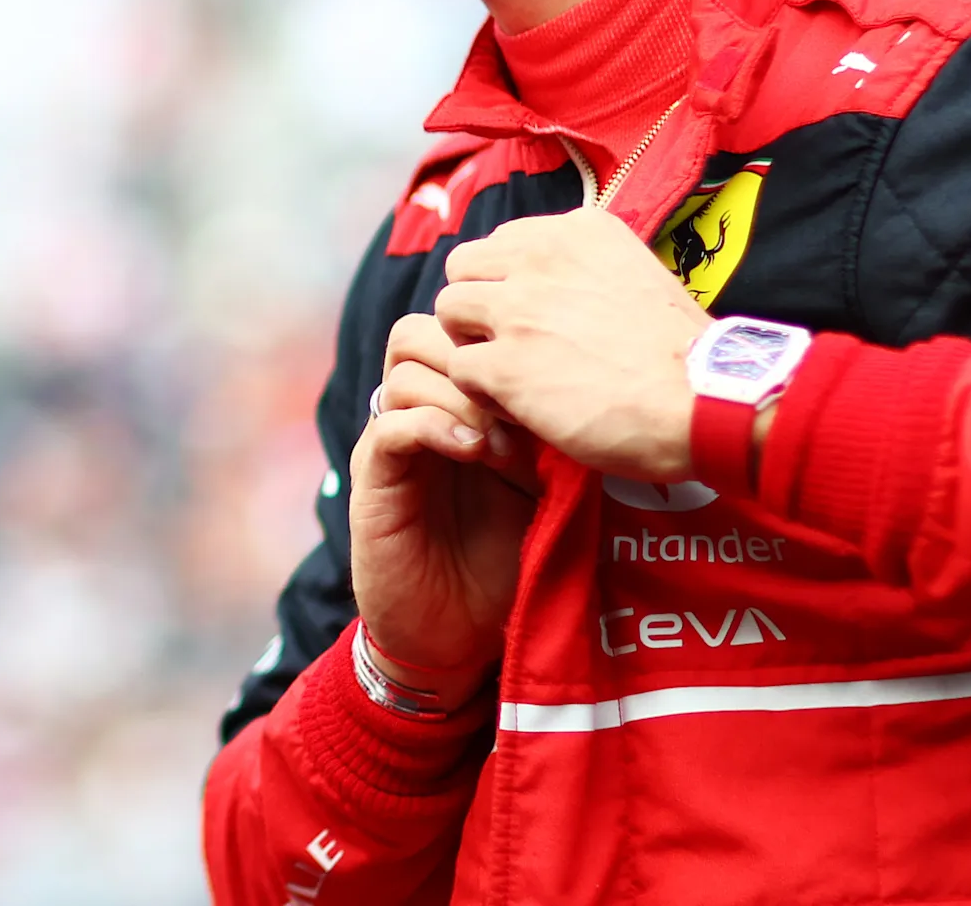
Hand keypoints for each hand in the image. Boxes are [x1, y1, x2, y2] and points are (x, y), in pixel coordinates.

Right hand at [348, 324, 537, 689]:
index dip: (500, 343)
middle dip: (474, 355)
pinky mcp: (375, 481)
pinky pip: (391, 425)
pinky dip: (434, 426)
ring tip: (501, 443)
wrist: (456, 638)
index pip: (461, 333)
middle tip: (519, 405)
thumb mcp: (544, 492)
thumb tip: (595, 393)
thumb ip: (551, 440)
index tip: (548, 385)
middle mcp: (420, 414)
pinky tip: (474, 454)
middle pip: (422, 331)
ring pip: (405, 367)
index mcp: (458, 407)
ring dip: (461, 394)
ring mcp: (393, 443)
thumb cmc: (506, 566)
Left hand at [430, 208, 710, 482]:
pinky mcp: (507, 364)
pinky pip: (459, 367)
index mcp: (577, 231)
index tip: (534, 315)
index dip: (507, 282)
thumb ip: (586, 270)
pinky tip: (518, 408)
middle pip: (462, 267)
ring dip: (471, 344)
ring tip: (509, 375)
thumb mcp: (638, 273)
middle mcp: (541, 258)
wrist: (704, 401)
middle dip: (476, 305)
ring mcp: (519, 309)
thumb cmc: (681, 353)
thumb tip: (556, 285)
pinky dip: (480, 392)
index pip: (502, 242)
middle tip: (507, 344)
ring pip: (448, 310)